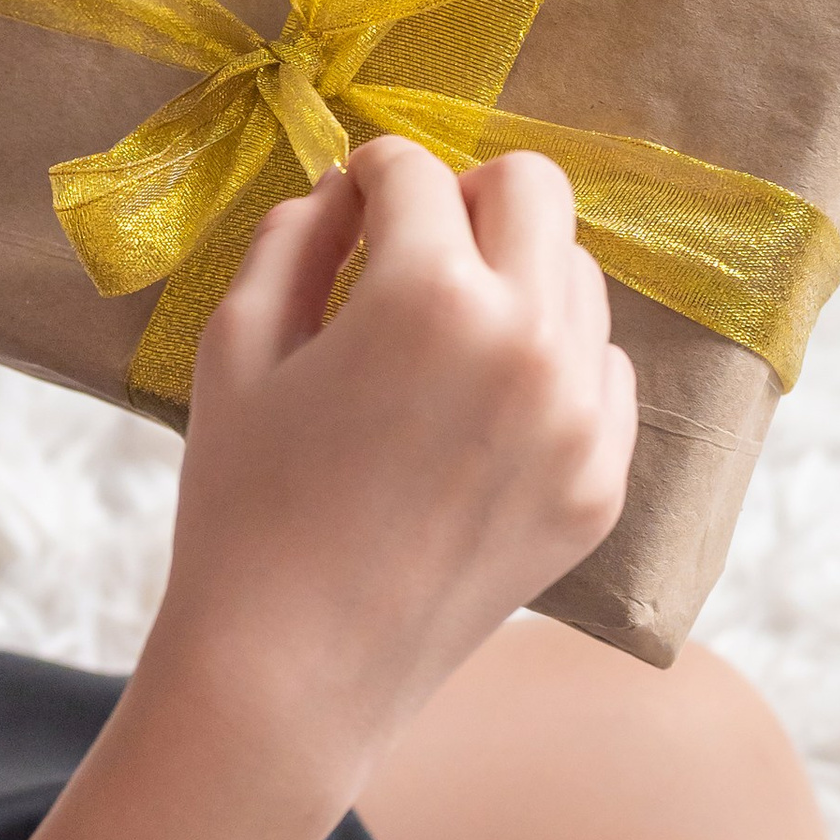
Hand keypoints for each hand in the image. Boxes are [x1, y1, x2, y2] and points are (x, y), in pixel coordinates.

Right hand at [146, 138, 636, 787]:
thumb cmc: (243, 504)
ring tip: (440, 343)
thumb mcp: (236, 348)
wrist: (293, 669)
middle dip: (464, 198)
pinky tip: (479, 412)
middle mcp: (527, 342)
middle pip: (532, 190)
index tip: (348, 206)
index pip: (415, 171)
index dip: (366, 176)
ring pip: (577, 278)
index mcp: (428, 297)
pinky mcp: (600, 484)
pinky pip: (604, 372)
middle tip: (409, 251)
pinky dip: (550, 365)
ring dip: (512, 279)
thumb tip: (347, 191)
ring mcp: (580, 419)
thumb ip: (293, 237)